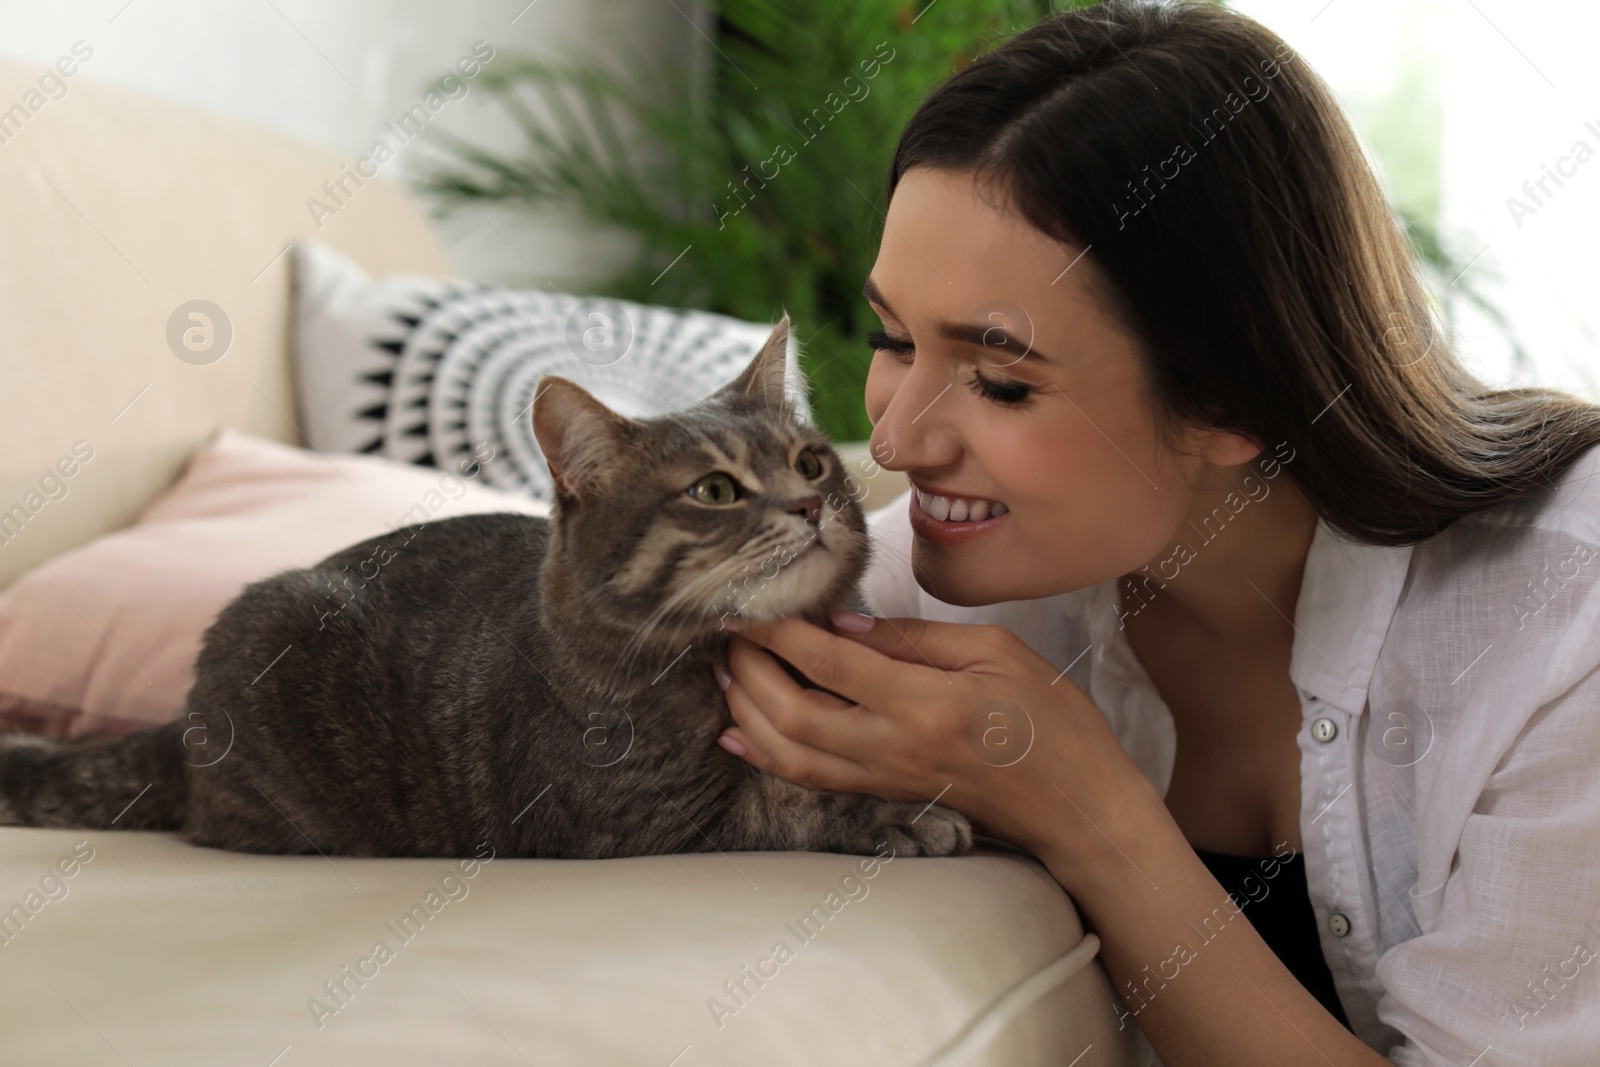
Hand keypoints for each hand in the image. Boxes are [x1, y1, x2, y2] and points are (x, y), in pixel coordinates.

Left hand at [714, 610, 1144, 855]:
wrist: (1078, 807)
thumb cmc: (1052, 722)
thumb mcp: (996, 652)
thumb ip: (915, 637)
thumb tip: (841, 621)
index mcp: (925, 703)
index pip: (829, 661)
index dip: (777, 631)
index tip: (746, 602)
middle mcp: (895, 747)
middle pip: (792, 714)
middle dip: (748, 671)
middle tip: (727, 633)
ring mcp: (887, 777)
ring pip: (791, 754)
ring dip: (746, 714)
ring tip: (722, 674)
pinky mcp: (887, 794)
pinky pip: (812, 778)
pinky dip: (767, 755)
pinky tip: (739, 733)